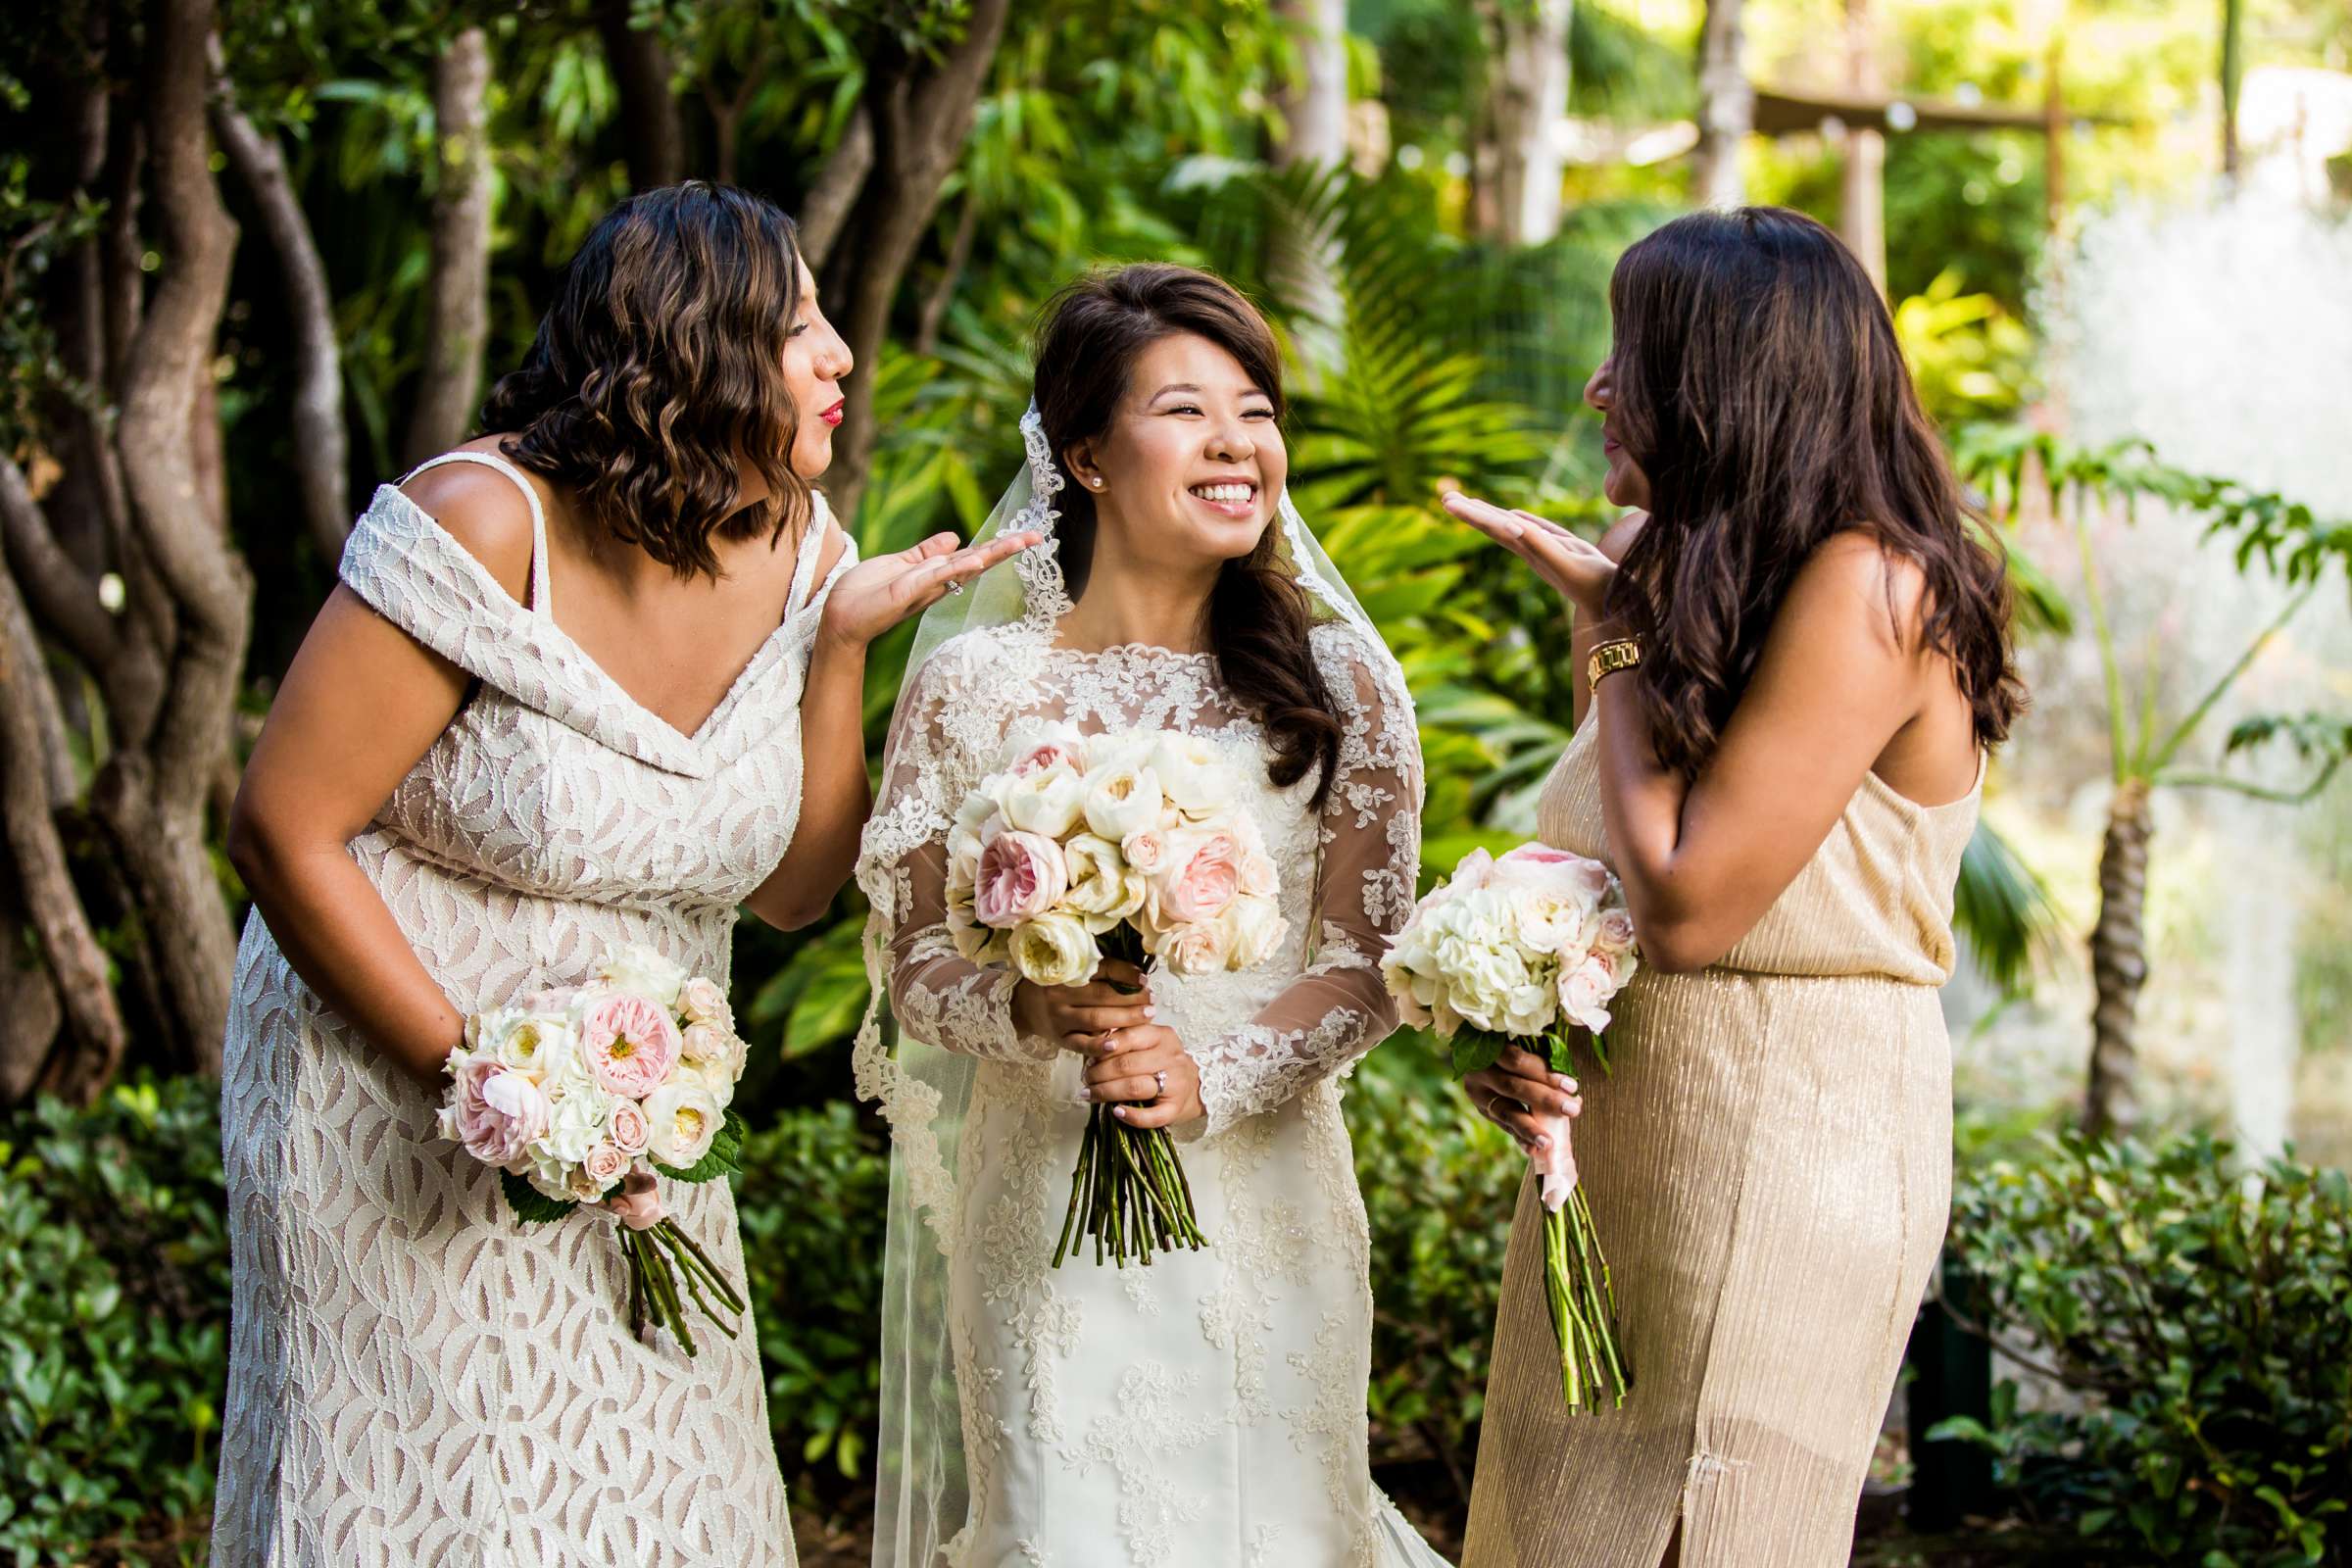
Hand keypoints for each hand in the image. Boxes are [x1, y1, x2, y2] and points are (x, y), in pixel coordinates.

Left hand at [817, 528, 1042, 648]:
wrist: (840, 618)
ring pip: (962, 568)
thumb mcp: (899, 565)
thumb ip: (925, 552)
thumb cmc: (866, 593)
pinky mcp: (906, 592)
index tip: (1027, 535)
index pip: (972, 556)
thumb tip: (954, 537)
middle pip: (977, 563)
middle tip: (1037, 536)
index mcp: (936, 575)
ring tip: (1017, 542)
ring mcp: (923, 589)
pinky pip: (934, 578)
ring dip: (990, 555)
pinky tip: (974, 559)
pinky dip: (954, 569)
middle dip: (1006, 549)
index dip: (999, 545)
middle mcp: (936, 584)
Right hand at [1011, 960, 1154, 1053]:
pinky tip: (1118, 1045)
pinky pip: (1081, 1045)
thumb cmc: (1056, 985)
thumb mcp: (1069, 970)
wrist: (1024, 1007)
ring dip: (1125, 1018)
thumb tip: (1136, 973)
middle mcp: (1060, 994)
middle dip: (1131, 998)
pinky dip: (1100, 1046)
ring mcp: (1059, 1018)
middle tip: (1151, 999)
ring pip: (1096, 1019)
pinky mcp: (1060, 1039)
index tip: (1144, 979)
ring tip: (1147, 1016)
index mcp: (1065, 972)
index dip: (1125, 974)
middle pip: (1101, 996)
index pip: (1100, 970)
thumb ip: (1096, 970)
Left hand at [1082, 1024, 1205, 1129]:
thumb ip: (1126, 1039)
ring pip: (1135, 1087)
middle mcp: (1171, 1057)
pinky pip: (1151, 1116)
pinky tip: (1115, 1112)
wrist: (1197, 1086)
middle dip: (1099, 1073)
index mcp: (1163, 1036)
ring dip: (1106, 1092)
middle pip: (1127, 1065)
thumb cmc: (1164, 1063)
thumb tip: (1093, 1044)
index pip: (1129, 1037)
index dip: (1104, 1049)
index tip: (1089, 1058)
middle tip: (1086, 1078)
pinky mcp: (1175, 1109)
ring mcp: (1175, 1084)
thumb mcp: (1151, 1042)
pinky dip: (1131, 1116)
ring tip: (1089, 1094)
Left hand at [1442, 491, 1616, 621]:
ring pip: (1512, 527)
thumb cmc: (1594, 584)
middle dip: (1472, 512)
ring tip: (1470, 503)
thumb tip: (1513, 526)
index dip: (1472, 515)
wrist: (1617, 602)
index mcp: (1529, 550)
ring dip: (1491, 514)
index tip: (1450, 504)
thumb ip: (1541, 544)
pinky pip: (1538, 530)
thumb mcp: (1566, 562)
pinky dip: (1522, 520)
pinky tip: (1512, 516)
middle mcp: (1532, 550)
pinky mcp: (1564, 549)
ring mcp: (1547, 550)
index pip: (1494, 528)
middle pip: (1495, 527)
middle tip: (1445, 499)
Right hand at [1462, 1045, 1583, 1152]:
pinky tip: (1534, 1150)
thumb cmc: (1514, 1043)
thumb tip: (1571, 1089)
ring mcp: (1478, 1094)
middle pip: (1513, 1087)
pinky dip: (1520, 1138)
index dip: (1544, 1073)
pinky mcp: (1484, 1110)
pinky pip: (1504, 1126)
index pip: (1517, 1061)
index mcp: (1489, 1047)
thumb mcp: (1524, 1041)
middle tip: (1572, 1109)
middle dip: (1545, 1100)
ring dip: (1529, 1128)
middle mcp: (1479, 1071)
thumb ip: (1542, 1055)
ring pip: (1505, 1112)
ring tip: (1548, 1143)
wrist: (1483, 1055)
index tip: (1570, 1085)